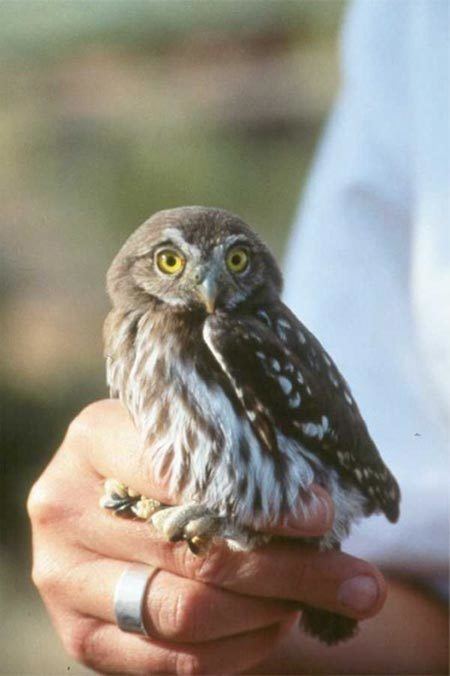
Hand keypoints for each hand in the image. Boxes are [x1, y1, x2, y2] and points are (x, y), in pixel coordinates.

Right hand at [28, 400, 386, 673]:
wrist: (113, 497)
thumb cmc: (169, 458)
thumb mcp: (190, 434)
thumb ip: (237, 458)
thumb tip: (321, 510)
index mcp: (94, 436)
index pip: (184, 474)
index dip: (261, 500)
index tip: (320, 514)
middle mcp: (64, 504)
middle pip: (192, 550)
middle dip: (287, 569)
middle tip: (357, 581)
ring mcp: (63, 575)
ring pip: (185, 611)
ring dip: (268, 612)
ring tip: (315, 599)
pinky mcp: (79, 634)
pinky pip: (171, 662)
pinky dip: (237, 650)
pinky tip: (275, 627)